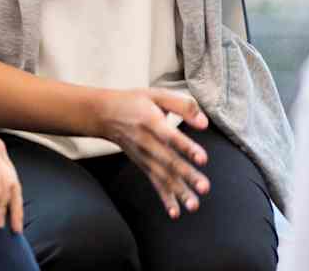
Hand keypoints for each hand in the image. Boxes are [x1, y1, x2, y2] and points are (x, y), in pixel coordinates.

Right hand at [93, 88, 210, 218]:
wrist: (104, 115)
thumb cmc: (135, 102)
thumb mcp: (157, 95)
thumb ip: (182, 106)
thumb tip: (204, 123)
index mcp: (151, 121)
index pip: (170, 137)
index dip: (187, 147)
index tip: (202, 159)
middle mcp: (147, 142)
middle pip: (169, 161)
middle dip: (187, 176)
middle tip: (204, 187)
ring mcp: (144, 157)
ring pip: (163, 176)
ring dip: (179, 192)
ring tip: (194, 205)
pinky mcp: (143, 165)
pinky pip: (155, 183)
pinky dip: (165, 198)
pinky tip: (175, 212)